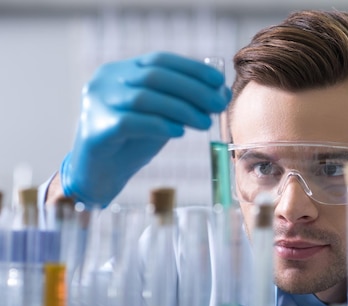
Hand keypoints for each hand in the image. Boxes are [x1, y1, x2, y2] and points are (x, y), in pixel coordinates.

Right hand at [60, 51, 230, 206]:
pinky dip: (159, 125)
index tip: (219, 82)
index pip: (160, 60)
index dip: (192, 68)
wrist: (99, 173)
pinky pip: (130, 122)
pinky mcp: (96, 129)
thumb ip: (183, 102)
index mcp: (121, 70)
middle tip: (218, 105)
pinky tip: (178, 132)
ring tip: (205, 123)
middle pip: (154, 76)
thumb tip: (220, 93)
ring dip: (181, 109)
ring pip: (144, 98)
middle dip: (193, 89)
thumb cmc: (132, 141)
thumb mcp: (161, 115)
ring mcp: (97, 103)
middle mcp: (106, 81)